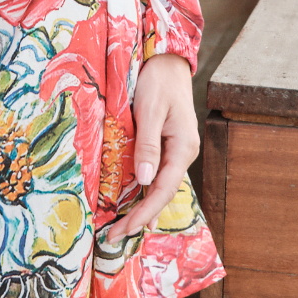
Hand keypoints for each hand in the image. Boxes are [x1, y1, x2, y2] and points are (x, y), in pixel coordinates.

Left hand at [108, 52, 198, 242]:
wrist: (166, 60)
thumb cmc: (158, 81)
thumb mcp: (151, 110)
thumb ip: (148, 145)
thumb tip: (143, 180)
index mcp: (183, 148)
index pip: (162, 190)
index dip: (144, 213)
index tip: (125, 230)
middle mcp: (182, 154)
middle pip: (161, 194)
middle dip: (140, 218)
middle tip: (114, 237)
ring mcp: (175, 150)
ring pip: (159, 187)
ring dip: (142, 209)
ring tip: (123, 230)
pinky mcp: (166, 144)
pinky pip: (156, 175)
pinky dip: (145, 193)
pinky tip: (139, 206)